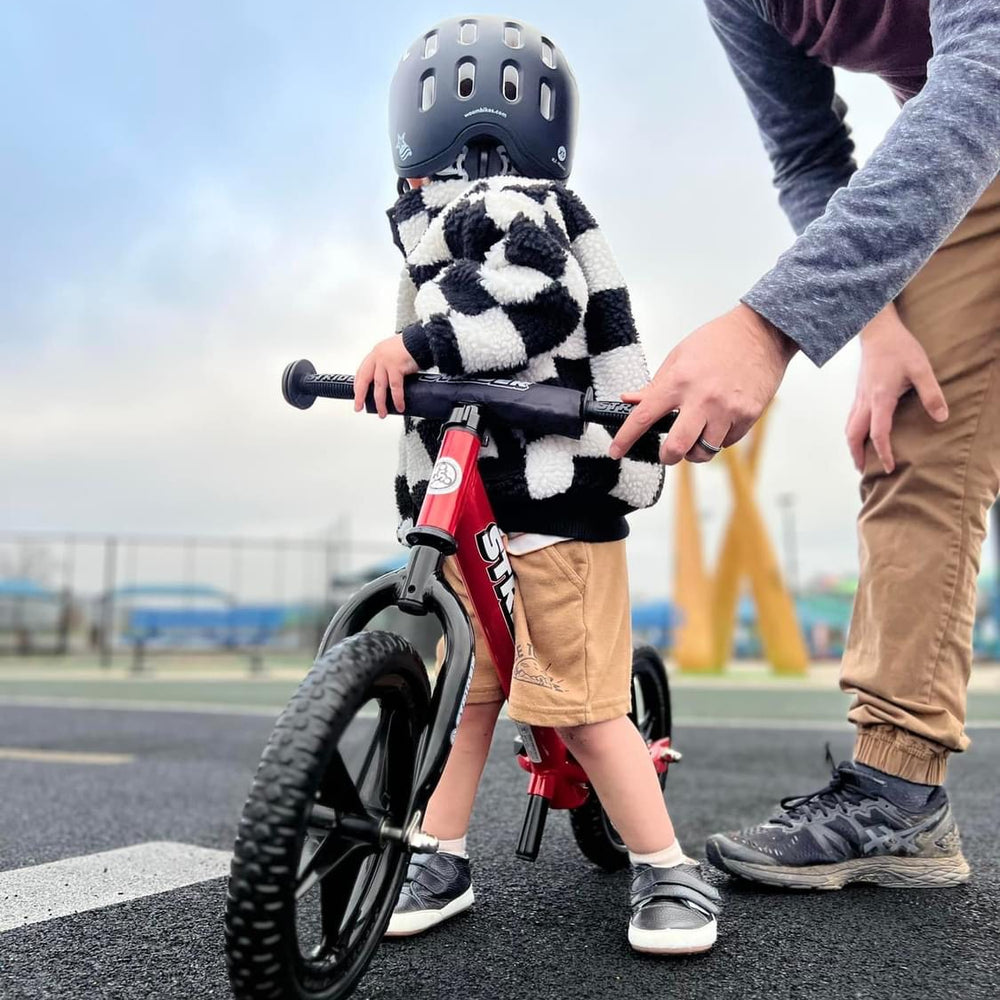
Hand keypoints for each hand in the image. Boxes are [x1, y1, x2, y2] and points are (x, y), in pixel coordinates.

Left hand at [353, 335, 418, 417]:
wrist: (421, 340)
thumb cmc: (411, 346)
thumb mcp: (393, 352)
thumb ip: (387, 365)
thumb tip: (388, 383)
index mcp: (376, 353)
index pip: (361, 371)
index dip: (358, 385)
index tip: (357, 395)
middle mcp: (378, 357)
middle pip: (365, 380)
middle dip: (361, 396)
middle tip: (359, 407)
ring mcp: (386, 362)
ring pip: (379, 387)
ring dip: (380, 402)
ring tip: (382, 413)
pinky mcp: (396, 367)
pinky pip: (395, 387)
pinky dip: (397, 399)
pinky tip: (399, 406)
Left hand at [609, 304, 796, 463]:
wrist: (762, 332)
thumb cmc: (719, 340)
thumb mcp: (679, 356)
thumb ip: (655, 385)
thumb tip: (631, 401)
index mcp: (679, 381)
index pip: (644, 417)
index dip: (625, 439)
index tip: (615, 451)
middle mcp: (702, 398)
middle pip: (677, 447)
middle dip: (667, 457)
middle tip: (667, 453)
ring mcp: (727, 409)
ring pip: (704, 451)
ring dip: (694, 451)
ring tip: (694, 438)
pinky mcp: (748, 416)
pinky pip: (727, 442)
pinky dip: (718, 439)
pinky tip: (717, 423)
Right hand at [845, 303, 947, 473]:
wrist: (877, 331)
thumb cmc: (899, 348)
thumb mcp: (921, 369)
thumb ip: (931, 394)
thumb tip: (941, 417)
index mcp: (880, 398)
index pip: (878, 433)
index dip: (883, 452)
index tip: (889, 467)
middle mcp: (865, 401)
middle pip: (854, 435)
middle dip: (857, 454)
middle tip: (864, 470)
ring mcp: (859, 397)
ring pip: (849, 427)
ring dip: (853, 445)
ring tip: (860, 458)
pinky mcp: (859, 392)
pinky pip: (851, 418)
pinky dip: (853, 432)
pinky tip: (861, 435)